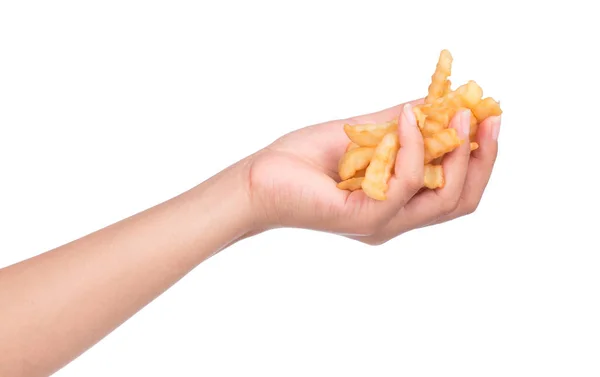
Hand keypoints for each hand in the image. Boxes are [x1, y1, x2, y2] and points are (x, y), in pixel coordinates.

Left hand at [246, 100, 500, 243]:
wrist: (260, 178)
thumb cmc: (306, 159)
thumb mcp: (364, 133)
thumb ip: (401, 124)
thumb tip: (438, 102)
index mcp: (399, 203)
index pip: (455, 191)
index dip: (479, 158)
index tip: (487, 117)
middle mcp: (395, 219)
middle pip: (459, 201)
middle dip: (482, 159)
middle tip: (487, 117)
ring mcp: (381, 222)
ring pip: (442, 199)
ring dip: (457, 152)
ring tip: (459, 114)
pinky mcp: (363, 218)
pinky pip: (403, 184)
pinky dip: (411, 147)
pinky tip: (407, 118)